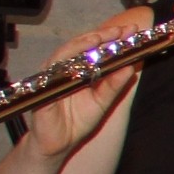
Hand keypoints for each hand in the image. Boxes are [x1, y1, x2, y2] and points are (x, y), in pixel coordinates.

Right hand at [21, 10, 146, 156]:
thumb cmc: (76, 121)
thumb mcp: (102, 102)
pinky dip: (68, 61)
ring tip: (104, 36)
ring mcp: (52, 74)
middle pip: (82, 45)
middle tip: (121, 30)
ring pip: (67, 51)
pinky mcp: (43, 85)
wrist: (57, 144)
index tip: (130, 31)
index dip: (111, 39)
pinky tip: (83, 56)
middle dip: (102, 35)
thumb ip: (114, 85)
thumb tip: (130, 67)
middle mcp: (65, 68)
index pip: (95, 50)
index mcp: (80, 71)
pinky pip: (54, 69)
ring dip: (85, 42)